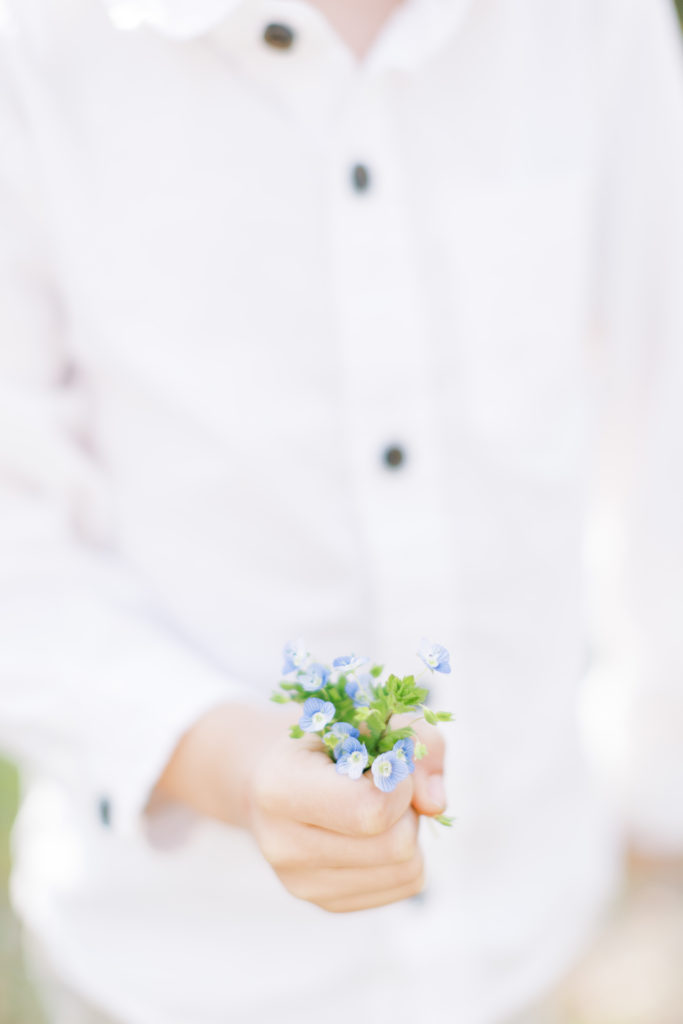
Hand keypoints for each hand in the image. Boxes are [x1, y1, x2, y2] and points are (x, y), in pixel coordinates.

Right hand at [155, 704, 446, 911]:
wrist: (266, 775)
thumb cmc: (323, 737)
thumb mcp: (366, 713)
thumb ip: (416, 740)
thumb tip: (436, 805)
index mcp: (279, 787)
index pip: (371, 810)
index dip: (398, 781)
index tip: (384, 759)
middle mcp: (282, 845)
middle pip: (397, 845)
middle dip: (407, 807)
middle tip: (382, 781)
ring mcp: (301, 884)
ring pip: (407, 871)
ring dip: (408, 829)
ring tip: (374, 803)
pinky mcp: (326, 903)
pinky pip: (403, 887)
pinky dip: (404, 855)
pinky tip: (372, 831)